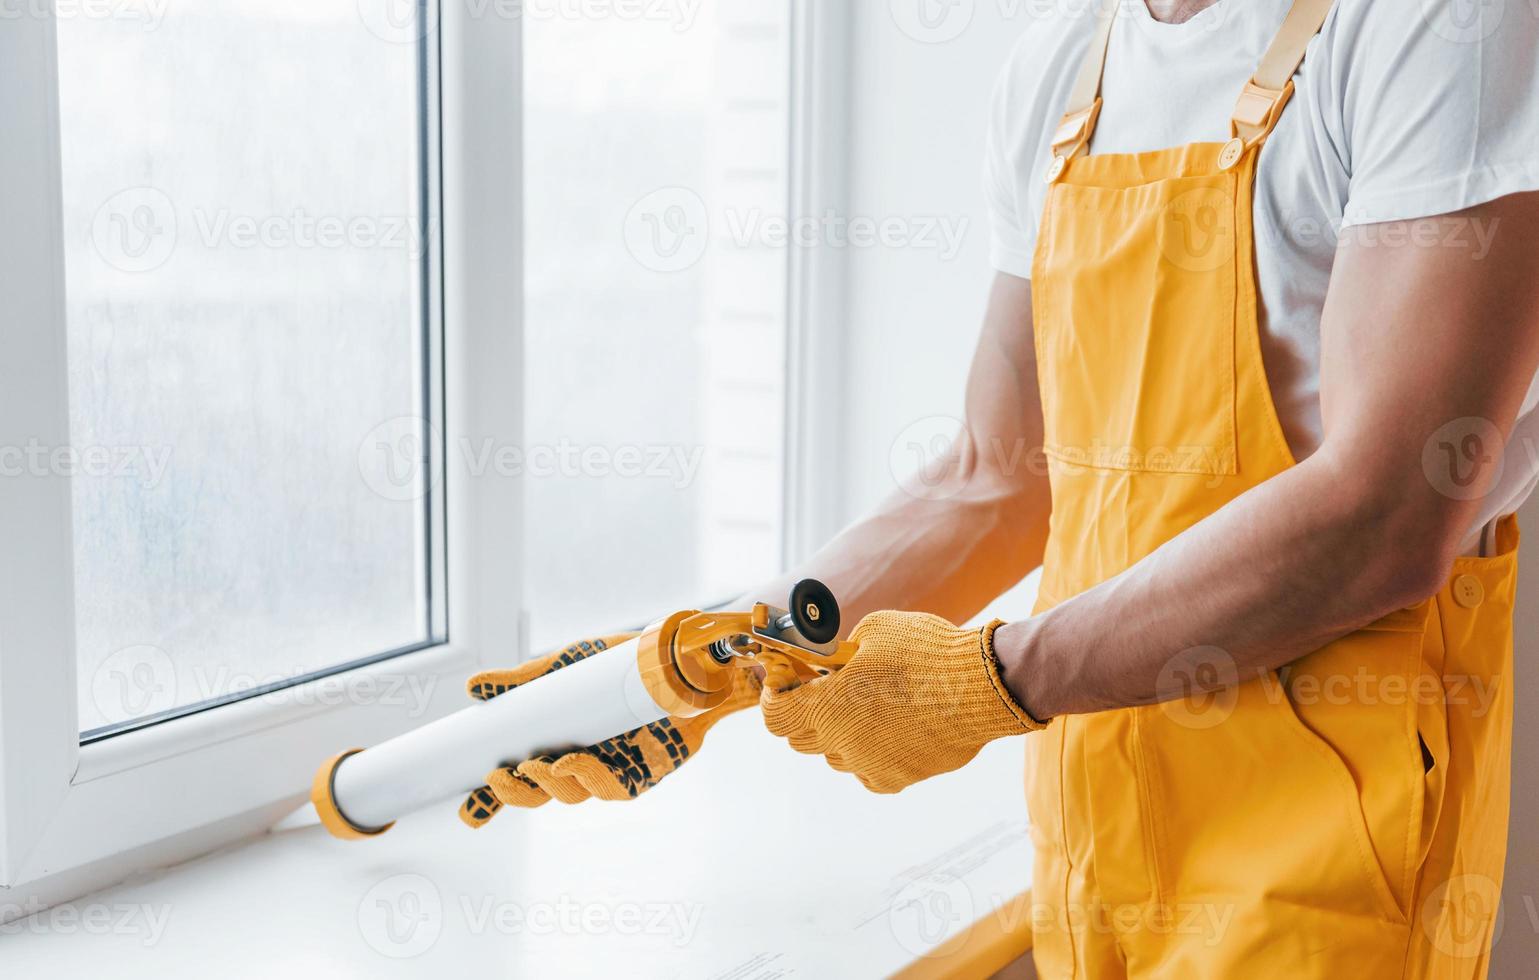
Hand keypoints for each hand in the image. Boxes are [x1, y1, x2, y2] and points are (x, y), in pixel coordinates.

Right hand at [459, 634, 759, 826]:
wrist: (680, 661)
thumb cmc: (623, 664)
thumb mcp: (567, 665)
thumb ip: (524, 680)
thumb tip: (474, 689)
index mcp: (555, 741)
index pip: (517, 780)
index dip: (491, 802)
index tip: (468, 809)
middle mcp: (579, 762)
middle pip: (538, 796)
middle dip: (513, 796)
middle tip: (496, 779)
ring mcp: (608, 770)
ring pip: (571, 795)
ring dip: (547, 786)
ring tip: (532, 766)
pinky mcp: (641, 775)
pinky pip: (609, 789)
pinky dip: (585, 776)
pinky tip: (571, 760)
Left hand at [760, 611, 1042, 793]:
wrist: (981, 686)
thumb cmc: (927, 653)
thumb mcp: (874, 632)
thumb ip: (842, 653)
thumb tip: (835, 663)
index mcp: (827, 705)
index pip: (775, 715)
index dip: (773, 696)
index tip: (783, 682)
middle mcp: (843, 742)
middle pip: (800, 738)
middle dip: (803, 712)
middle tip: (822, 689)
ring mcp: (870, 764)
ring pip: (835, 755)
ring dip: (838, 733)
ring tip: (864, 707)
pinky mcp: (898, 777)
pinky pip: (868, 771)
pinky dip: (869, 753)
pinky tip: (887, 729)